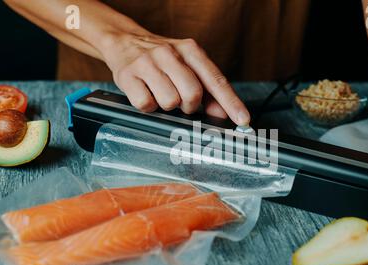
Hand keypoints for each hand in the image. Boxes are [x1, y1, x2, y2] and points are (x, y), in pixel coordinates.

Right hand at [100, 32, 249, 124]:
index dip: (231, 102)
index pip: (216, 80)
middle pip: (192, 94)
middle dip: (189, 105)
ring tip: (161, 93)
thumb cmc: (162, 59)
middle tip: (181, 100)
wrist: (125, 41)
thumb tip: (222, 114)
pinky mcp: (128, 76)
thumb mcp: (188, 66)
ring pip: (170, 102)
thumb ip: (207, 90)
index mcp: (190, 51)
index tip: (243, 120)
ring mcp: (147, 64)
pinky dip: (148, 106)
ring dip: (167, 105)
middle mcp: (170, 54)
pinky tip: (147, 94)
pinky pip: (146, 105)